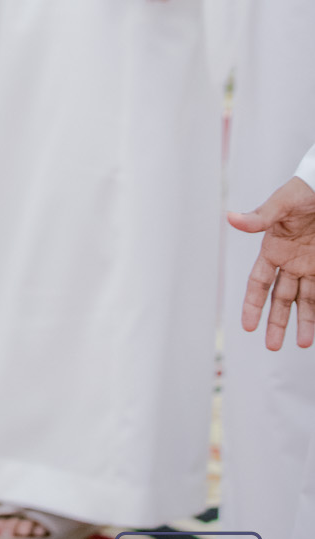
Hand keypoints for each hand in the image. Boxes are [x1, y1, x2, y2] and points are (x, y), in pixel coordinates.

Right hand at [228, 177, 314, 349]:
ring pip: (304, 301)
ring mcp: (309, 265)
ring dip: (303, 322)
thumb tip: (231, 218)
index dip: (253, 305)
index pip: (259, 283)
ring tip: (301, 343)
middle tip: (273, 346)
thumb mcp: (281, 205)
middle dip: (276, 322)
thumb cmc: (303, 192)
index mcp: (273, 248)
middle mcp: (290, 262)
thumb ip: (259, 217)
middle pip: (280, 298)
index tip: (248, 326)